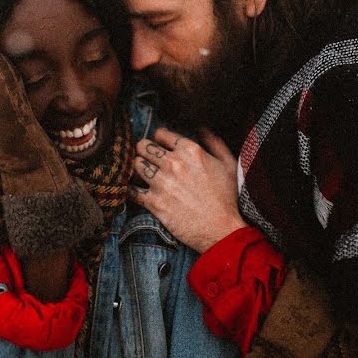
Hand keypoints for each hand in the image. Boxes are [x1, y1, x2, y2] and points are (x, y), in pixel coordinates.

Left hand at [131, 127, 246, 252]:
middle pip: (142, 146)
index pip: (160, 133)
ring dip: (138, 169)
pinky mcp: (154, 203)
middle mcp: (173, 163)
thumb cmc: (227, 198)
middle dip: (143, 151)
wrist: (222, 229)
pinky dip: (129, 190)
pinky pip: (131, 191)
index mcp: (190, 150)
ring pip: (135, 165)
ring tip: (144, 175)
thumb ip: (214, 142)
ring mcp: (162, 183)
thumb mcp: (228, 164)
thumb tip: (201, 128)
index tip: (160, 147)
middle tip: (148, 159)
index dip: (159, 139)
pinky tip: (135, 190)